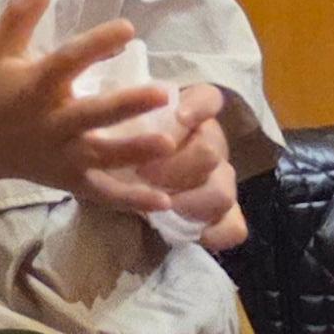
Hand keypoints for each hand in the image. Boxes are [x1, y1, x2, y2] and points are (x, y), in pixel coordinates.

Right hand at [0, 0, 172, 201]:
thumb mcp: (0, 47)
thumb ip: (21, 15)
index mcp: (36, 85)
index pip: (68, 61)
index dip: (97, 43)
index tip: (128, 28)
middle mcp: (51, 122)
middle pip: (93, 114)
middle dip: (127, 104)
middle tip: (163, 93)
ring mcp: (61, 155)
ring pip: (103, 156)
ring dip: (135, 151)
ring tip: (169, 143)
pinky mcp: (68, 181)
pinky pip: (102, 193)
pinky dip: (131, 200)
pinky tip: (163, 202)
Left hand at [88, 80, 244, 246]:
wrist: (115, 179)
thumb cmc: (114, 143)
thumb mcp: (111, 125)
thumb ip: (113, 114)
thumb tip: (99, 106)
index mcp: (188, 113)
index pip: (207, 99)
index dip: (198, 108)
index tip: (179, 117)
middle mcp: (208, 142)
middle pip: (211, 150)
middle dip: (178, 165)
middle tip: (143, 173)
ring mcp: (218, 178)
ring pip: (222, 190)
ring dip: (191, 201)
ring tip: (163, 206)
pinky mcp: (222, 213)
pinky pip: (234, 226)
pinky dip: (217, 232)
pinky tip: (194, 234)